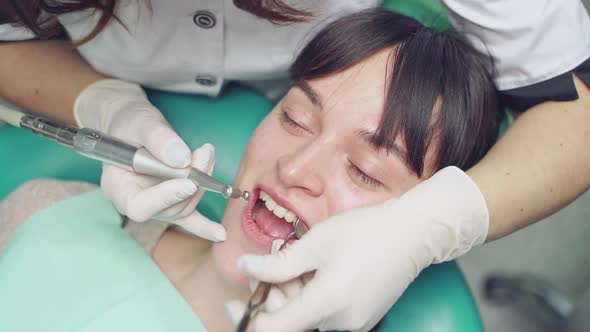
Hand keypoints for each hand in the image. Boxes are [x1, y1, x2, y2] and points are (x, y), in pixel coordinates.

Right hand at [74, 79, 224, 240]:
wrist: (134, 125)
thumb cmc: (130, 123)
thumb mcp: (140, 121)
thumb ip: (158, 138)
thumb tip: (182, 159)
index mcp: (117, 186)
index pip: (139, 205)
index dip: (165, 198)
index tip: (188, 181)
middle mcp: (136, 201)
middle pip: (168, 207)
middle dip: (192, 183)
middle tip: (204, 154)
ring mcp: (156, 205)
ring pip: (184, 206)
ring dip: (202, 183)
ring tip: (207, 154)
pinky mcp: (173, 201)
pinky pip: (189, 219)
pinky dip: (205, 226)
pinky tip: (221, 234)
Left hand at [231, 167, 488, 330]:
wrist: (412, 234)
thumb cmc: (364, 232)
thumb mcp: (315, 243)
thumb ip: (277, 265)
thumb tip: (245, 269)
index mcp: (327, 303)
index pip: (274, 329)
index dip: (248, 318)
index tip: (232, 300)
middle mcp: (341, 323)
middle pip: (290, 321)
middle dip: (271, 295)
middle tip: (268, 261)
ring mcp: (354, 324)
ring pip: (306, 316)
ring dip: (292, 293)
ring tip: (295, 258)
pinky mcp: (362, 319)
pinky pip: (325, 313)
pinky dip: (311, 296)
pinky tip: (313, 270)